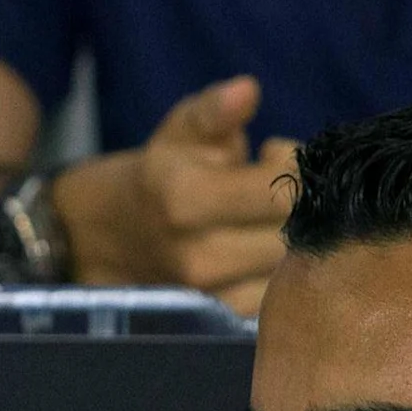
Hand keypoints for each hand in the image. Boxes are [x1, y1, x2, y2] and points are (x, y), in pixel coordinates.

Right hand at [49, 75, 299, 316]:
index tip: (277, 154)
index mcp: (185, 198)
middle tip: (281, 186)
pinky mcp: (219, 320)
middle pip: (295, 231)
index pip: (283, 189)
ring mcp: (208, 295)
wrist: (107, 240)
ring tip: (273, 218)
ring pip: (292, 268)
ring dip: (298, 240)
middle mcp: (198, 255)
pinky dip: (284, 272)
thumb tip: (247, 90)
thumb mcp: (180, 130)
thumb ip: (215, 110)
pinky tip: (267, 251)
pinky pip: (278, 297)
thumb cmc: (159, 175)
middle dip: (304, 202)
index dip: (297, 166)